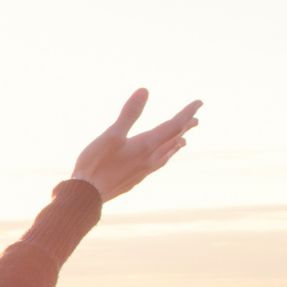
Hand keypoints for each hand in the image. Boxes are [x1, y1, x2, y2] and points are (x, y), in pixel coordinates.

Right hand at [71, 89, 201, 201]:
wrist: (86, 196)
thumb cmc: (96, 164)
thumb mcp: (111, 135)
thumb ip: (129, 114)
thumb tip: (144, 91)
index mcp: (146, 145)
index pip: (174, 125)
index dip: (187, 113)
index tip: (199, 102)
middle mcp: (149, 159)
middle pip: (173, 140)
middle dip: (185, 128)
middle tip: (196, 120)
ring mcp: (142, 171)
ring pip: (165, 156)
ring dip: (176, 146)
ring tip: (183, 142)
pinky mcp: (133, 180)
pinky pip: (155, 166)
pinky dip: (163, 158)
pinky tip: (157, 162)